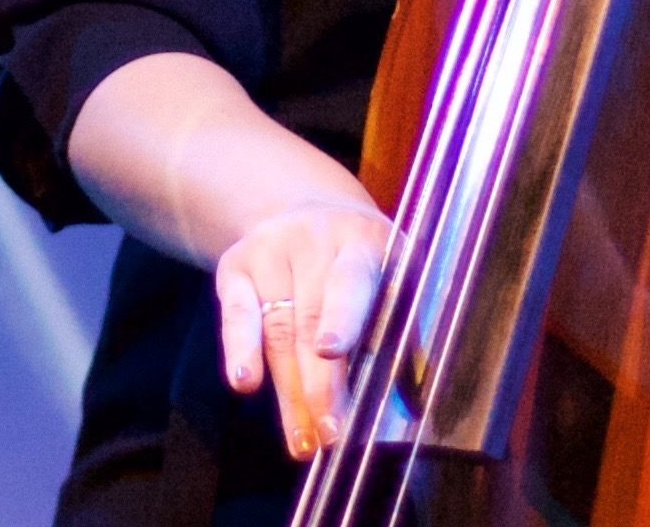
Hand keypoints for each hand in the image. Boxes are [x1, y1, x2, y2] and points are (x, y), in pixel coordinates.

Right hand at [216, 190, 390, 460]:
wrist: (306, 209)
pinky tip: (244, 382)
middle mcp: (316, 235)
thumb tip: (414, 399)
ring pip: (278, 328)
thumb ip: (399, 330)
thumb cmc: (359, 263)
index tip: (332, 350)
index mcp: (367, 238)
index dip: (342, 315)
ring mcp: (272, 247)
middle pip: (312, 315)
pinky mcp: (235, 264)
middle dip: (321, 381)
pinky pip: (236, 314)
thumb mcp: (389, 275)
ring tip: (303, 441)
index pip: (352, 278)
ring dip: (290, 391)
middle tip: (330, 433)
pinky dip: (240, 350)